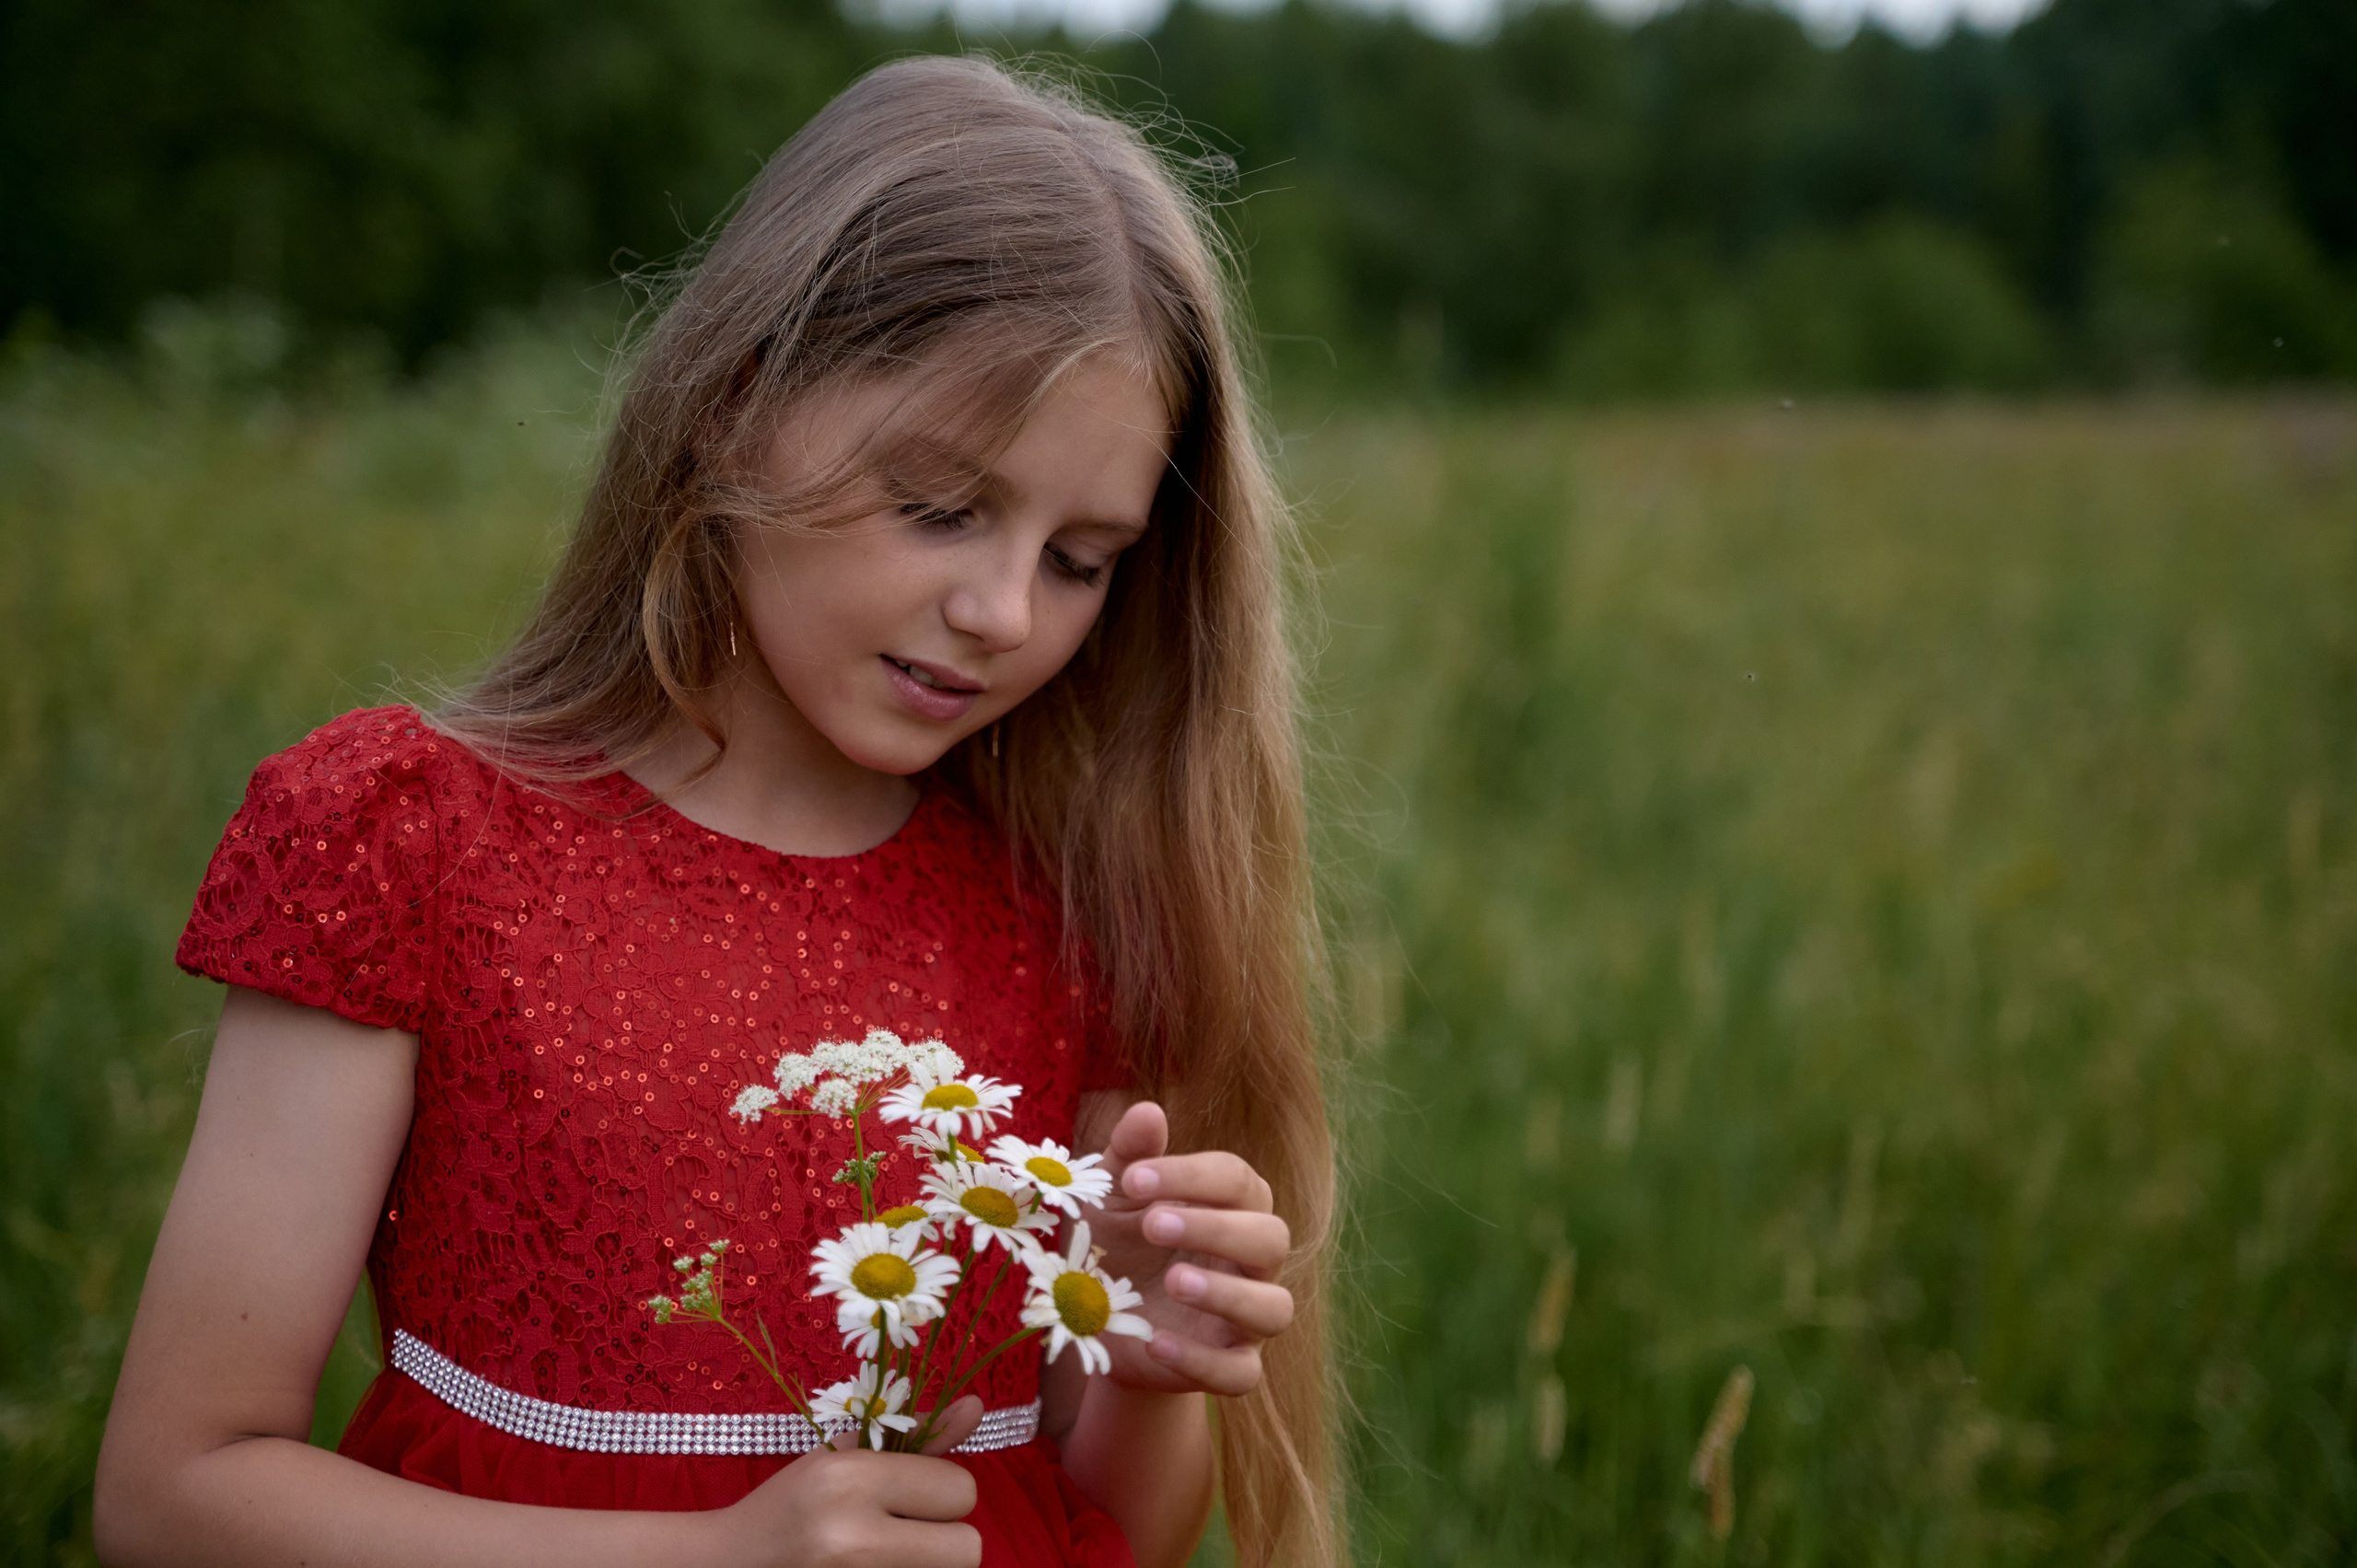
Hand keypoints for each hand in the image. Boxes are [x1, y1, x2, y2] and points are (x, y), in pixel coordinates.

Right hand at [714, 1400, 982, 1567]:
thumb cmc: (790, 1505)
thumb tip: (978, 1407)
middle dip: (946, 1538)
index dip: (943, 1494)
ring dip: (927, 1562)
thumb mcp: (844, 1456)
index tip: (911, 1497)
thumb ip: (917, 1437)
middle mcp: (854, 1535)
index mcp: (851, 1479)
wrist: (726, 1566)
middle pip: (968, 1547)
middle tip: (904, 1531)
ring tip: (883, 1552)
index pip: (961, 1491)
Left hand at [1081, 1101, 1293, 1397]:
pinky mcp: (1229, 1367)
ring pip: (1276, 1308)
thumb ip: (1129, 1156)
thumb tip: (1148, 1112)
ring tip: (1175, 1281)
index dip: (1191, 1176)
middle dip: (1217, 1228)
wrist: (1096, 1322)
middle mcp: (1251, 1262)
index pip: (1238, 1181)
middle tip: (1152, 1224)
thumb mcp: (1110, 1198)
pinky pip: (1242, 1373)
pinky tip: (1156, 1342)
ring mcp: (1245, 1319)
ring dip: (1228, 1294)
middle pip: (1271, 1238)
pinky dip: (1203, 1361)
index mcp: (1232, 1208)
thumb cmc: (1115, 1242)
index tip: (1133, 1178)